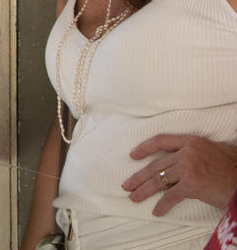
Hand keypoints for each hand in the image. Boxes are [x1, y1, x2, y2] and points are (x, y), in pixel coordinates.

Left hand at [121, 134, 236, 215]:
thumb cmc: (232, 168)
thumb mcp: (210, 152)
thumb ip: (191, 155)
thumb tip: (174, 166)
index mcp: (191, 141)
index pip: (161, 141)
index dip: (144, 148)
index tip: (132, 155)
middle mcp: (187, 152)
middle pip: (156, 164)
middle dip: (139, 176)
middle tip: (126, 185)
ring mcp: (188, 167)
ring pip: (159, 180)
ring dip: (144, 190)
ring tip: (133, 197)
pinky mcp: (192, 184)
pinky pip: (171, 196)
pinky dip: (162, 205)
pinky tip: (156, 211)